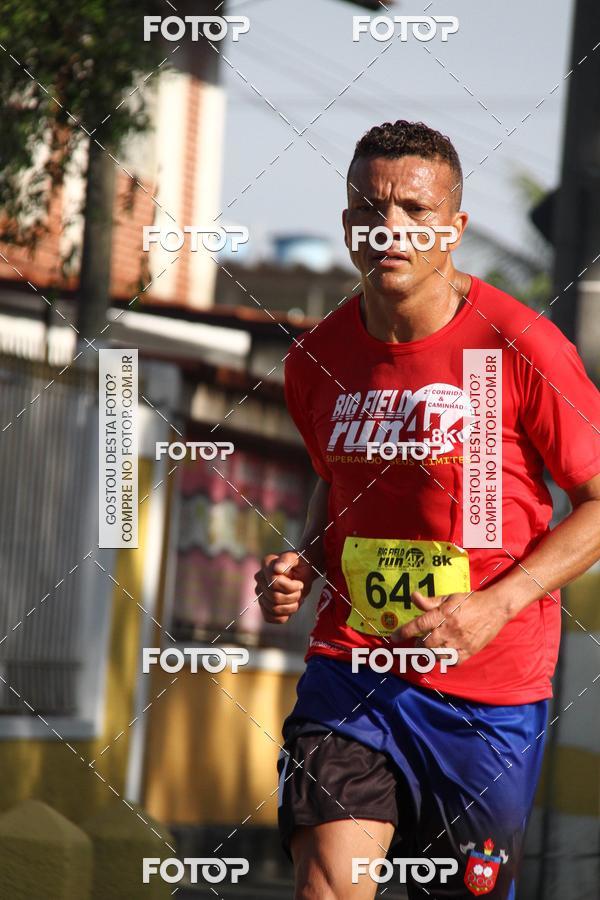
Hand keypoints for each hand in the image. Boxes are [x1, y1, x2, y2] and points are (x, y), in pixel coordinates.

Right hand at [254, 551, 314, 623]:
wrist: (302, 573)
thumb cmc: (299, 564)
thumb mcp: (296, 558)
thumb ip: (287, 561)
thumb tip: (277, 569)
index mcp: (266, 565)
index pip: (274, 584)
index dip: (291, 587)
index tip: (300, 583)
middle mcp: (260, 579)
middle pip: (275, 598)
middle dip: (293, 596)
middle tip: (300, 591)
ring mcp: (260, 593)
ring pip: (274, 609)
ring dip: (291, 607)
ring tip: (297, 599)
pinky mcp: (264, 606)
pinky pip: (269, 618)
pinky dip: (284, 616)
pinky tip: (291, 607)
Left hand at [392, 589, 507, 664]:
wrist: (495, 608)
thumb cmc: (470, 601)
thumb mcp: (449, 597)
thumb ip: (430, 601)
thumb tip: (413, 596)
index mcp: (444, 614)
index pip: (419, 625)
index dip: (404, 632)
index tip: (394, 637)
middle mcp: (450, 629)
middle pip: (426, 643)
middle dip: (418, 644)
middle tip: (418, 642)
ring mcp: (460, 642)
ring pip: (436, 655)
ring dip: (429, 653)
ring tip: (430, 647)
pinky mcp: (469, 652)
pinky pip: (451, 662)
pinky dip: (444, 660)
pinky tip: (443, 654)